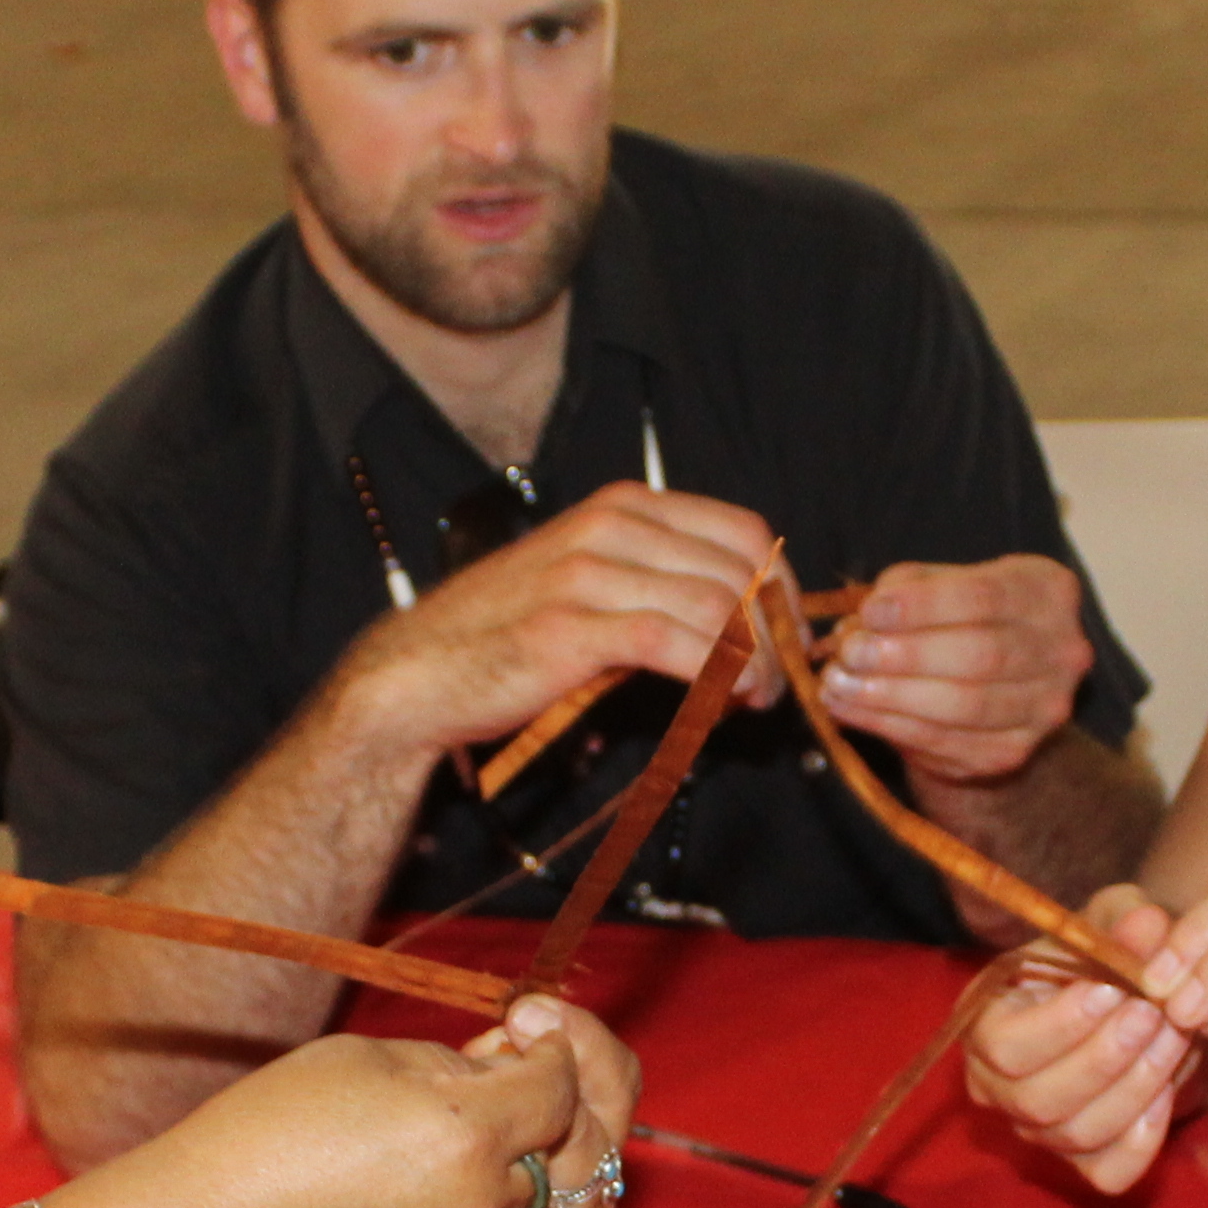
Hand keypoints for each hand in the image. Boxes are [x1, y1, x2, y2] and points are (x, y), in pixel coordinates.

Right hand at [66, 997, 617, 1207]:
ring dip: (524, 1183)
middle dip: (558, 1115)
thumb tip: (518, 1066)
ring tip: (482, 1149)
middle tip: (527, 1087)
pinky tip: (436, 1206)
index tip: (534, 1034)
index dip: (560, 1050)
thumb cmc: (259, 1134)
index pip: (563, 1087)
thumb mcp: (362, 1060)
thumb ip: (460, 1064)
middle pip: (566, 1158)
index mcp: (463, 1135)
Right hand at [334, 483, 782, 757]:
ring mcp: (588, 573)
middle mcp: (609, 526)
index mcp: (622, 507)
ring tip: (755, 697)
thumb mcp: (588, 582)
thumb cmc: (507, 634)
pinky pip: (675, 642)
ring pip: (716, 605)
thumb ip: (657, 581)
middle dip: (775, 632)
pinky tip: (727, 700)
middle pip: (741, 569)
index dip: (782, 588)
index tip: (789, 638)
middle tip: (779, 682)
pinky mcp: (571, 628)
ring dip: (755, 660)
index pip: (743, 530)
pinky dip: (717, 674)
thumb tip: (744, 617)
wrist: (418, 673)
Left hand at [819, 555, 1092, 785]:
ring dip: (890, 696)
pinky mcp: (1012, 752)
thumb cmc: (961, 618)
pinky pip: (946, 742)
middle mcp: (1063, 652)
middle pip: (981, 655)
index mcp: (1048, 592)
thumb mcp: (941, 585)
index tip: (870, 611)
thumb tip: (859, 625)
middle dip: (906, 655)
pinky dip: (889, 726)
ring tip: (838, 683)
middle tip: (849, 652)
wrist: (995, 684)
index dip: (923, 606)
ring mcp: (1044, 709)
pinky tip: (849, 710)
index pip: (985, 597)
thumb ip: (905, 592)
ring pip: (964, 705)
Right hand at [964, 884, 1202, 1192]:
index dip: (1058, 1026)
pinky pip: (1108, 1172)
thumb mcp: (1111, 922)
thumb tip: (1146, 924)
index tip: (1110, 991)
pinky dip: (1143, 1141)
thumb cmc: (1101, 958)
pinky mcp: (1080, 1160)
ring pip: (1078, 1133)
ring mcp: (1038, 1130)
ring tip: (1175, 1038)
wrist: (1127, 1000)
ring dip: (1134, 1087)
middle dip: (1105, 1058)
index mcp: (984, 1024)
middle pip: (1038, 1100)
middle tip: (1156, 1014)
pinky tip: (1168, 1093)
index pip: (1004, 1047)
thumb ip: (1124, 920)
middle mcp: (997, 1087)